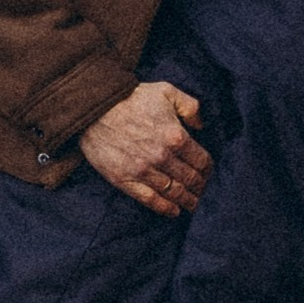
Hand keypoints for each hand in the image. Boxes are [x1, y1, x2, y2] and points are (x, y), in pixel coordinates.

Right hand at [79, 80, 209, 215]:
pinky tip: (174, 211)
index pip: (202, 161)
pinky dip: (166, 208)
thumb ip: (190, 106)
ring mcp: (143, 171)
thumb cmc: (131, 97)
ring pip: (174, 192)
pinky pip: (150, 200)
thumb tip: (201, 125)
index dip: (208, 169)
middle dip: (200, 187)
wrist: (94, 107)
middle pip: (191, 180)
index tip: (207, 172)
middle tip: (202, 190)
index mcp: (176, 136)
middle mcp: (162, 157)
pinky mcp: (125, 180)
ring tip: (193, 204)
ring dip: (187, 200)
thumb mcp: (166, 91)